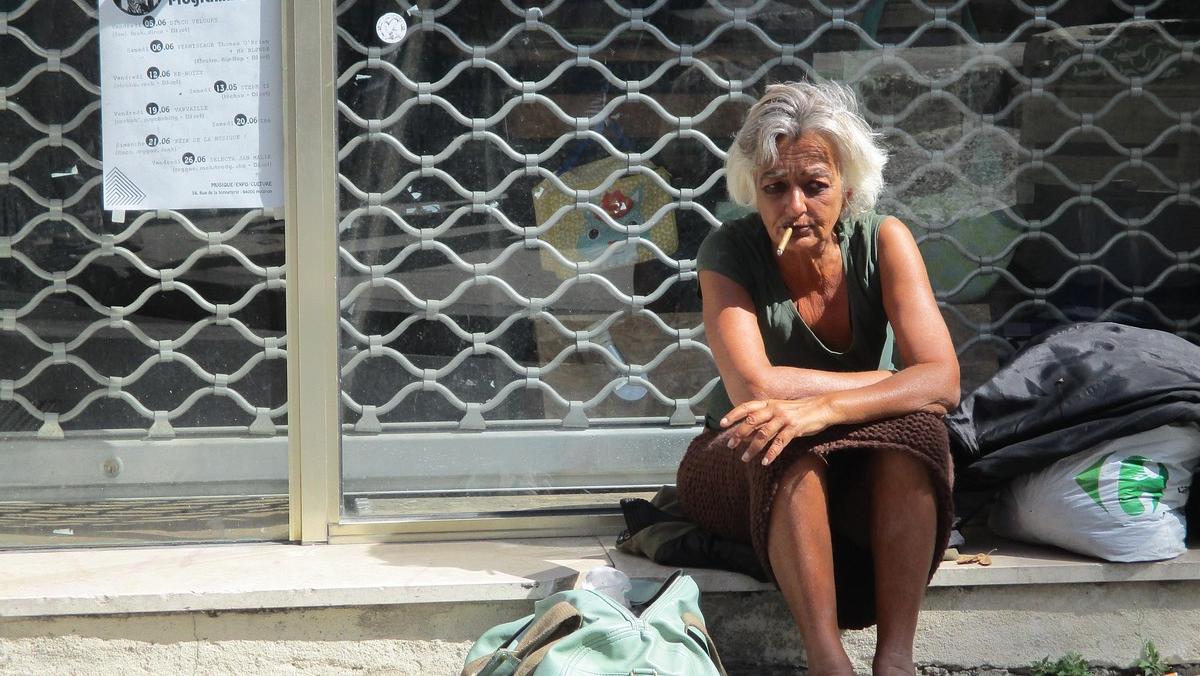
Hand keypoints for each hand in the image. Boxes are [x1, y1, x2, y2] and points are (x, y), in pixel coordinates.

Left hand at [720, 396, 837, 464]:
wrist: (823, 407)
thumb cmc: (799, 411)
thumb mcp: (780, 409)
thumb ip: (765, 418)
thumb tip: (747, 432)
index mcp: (769, 403)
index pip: (747, 407)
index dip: (733, 414)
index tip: (722, 424)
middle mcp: (774, 409)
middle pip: (752, 421)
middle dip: (739, 434)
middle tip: (730, 446)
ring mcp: (784, 418)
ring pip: (763, 434)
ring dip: (753, 448)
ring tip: (745, 458)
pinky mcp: (795, 428)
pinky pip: (780, 442)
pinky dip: (771, 453)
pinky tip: (765, 462)